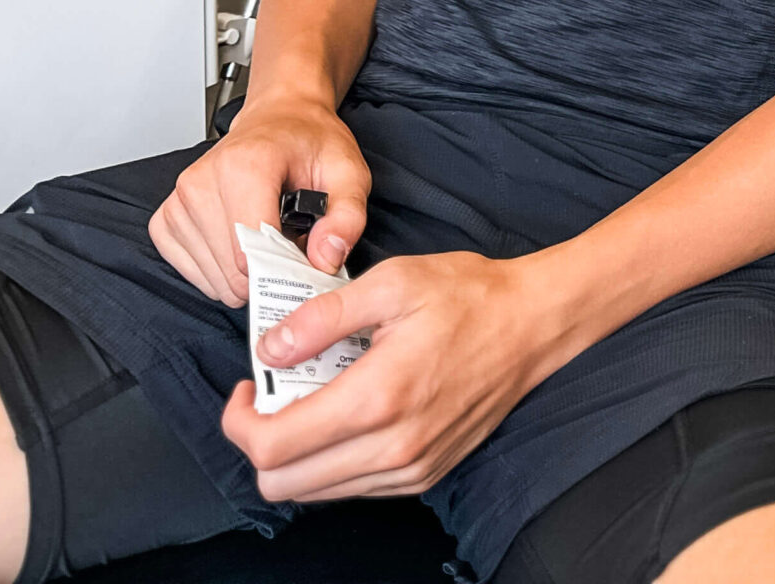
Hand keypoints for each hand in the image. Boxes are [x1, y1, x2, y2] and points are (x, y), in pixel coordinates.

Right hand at [149, 96, 370, 304]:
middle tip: (289, 240)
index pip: (251, 251)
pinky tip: (240, 241)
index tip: (304, 258)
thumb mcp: (349, 172)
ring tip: (266, 234)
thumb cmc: (308, 143)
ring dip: (245, 271)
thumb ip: (347, 217)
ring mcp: (179, 201)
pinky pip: (191, 273)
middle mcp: (202, 181)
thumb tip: (326, 259)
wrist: (280, 118)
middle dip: (268, 270)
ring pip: (213, 279)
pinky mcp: (166, 219)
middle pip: (232, 272)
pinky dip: (220, 270)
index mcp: (245, 165)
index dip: (285, 268)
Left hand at [220, 250, 572, 500]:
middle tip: (272, 394)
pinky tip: (347, 413)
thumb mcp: (392, 281)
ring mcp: (410, 469)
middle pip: (282, 483)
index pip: (273, 446)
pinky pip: (352, 488)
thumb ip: (321, 317)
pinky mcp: (423, 476)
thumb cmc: (469, 296)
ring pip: (313, 493)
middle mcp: (392, 447)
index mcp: (378, 397)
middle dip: (260, 440)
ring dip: (295, 453)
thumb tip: (269, 349)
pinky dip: (331, 460)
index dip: (239, 421)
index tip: (247, 387)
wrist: (534, 323)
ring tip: (313, 399)